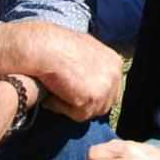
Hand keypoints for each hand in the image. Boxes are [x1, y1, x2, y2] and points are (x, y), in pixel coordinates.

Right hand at [0, 21, 121, 121]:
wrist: (45, 47)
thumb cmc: (57, 44)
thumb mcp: (83, 50)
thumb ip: (92, 66)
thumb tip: (88, 82)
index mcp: (114, 62)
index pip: (110, 90)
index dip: (92, 94)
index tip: (75, 93)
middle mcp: (114, 75)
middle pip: (104, 104)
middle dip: (84, 104)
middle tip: (63, 95)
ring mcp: (105, 88)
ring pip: (90, 111)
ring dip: (72, 106)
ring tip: (55, 91)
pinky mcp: (92, 99)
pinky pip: (78, 114)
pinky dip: (63, 107)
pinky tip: (53, 94)